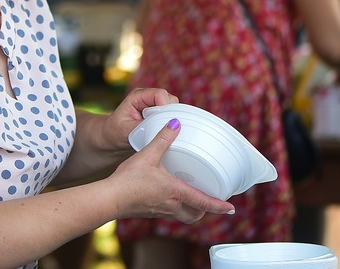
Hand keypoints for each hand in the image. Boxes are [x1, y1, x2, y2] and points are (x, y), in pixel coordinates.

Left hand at [101, 87, 178, 152]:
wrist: (111, 139)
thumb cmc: (115, 132)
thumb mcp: (127, 130)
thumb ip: (146, 125)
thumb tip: (164, 125)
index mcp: (138, 96)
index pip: (160, 95)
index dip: (165, 107)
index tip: (163, 122)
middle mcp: (148, 97)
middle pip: (170, 100)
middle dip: (170, 114)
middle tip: (162, 130)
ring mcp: (155, 105)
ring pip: (174, 108)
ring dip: (171, 120)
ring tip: (161, 132)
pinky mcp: (160, 114)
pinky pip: (173, 116)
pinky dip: (171, 124)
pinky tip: (165, 133)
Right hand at [107, 118, 235, 222]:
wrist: (108, 199)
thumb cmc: (128, 179)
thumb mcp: (148, 155)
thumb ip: (163, 139)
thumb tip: (176, 123)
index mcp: (175, 192)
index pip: (203, 202)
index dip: (219, 205)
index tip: (231, 207)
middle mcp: (171, 205)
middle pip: (195, 215)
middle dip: (205, 210)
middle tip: (212, 202)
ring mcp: (160, 211)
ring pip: (183, 216)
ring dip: (191, 211)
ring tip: (194, 200)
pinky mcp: (149, 212)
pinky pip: (169, 213)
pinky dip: (176, 208)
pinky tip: (169, 196)